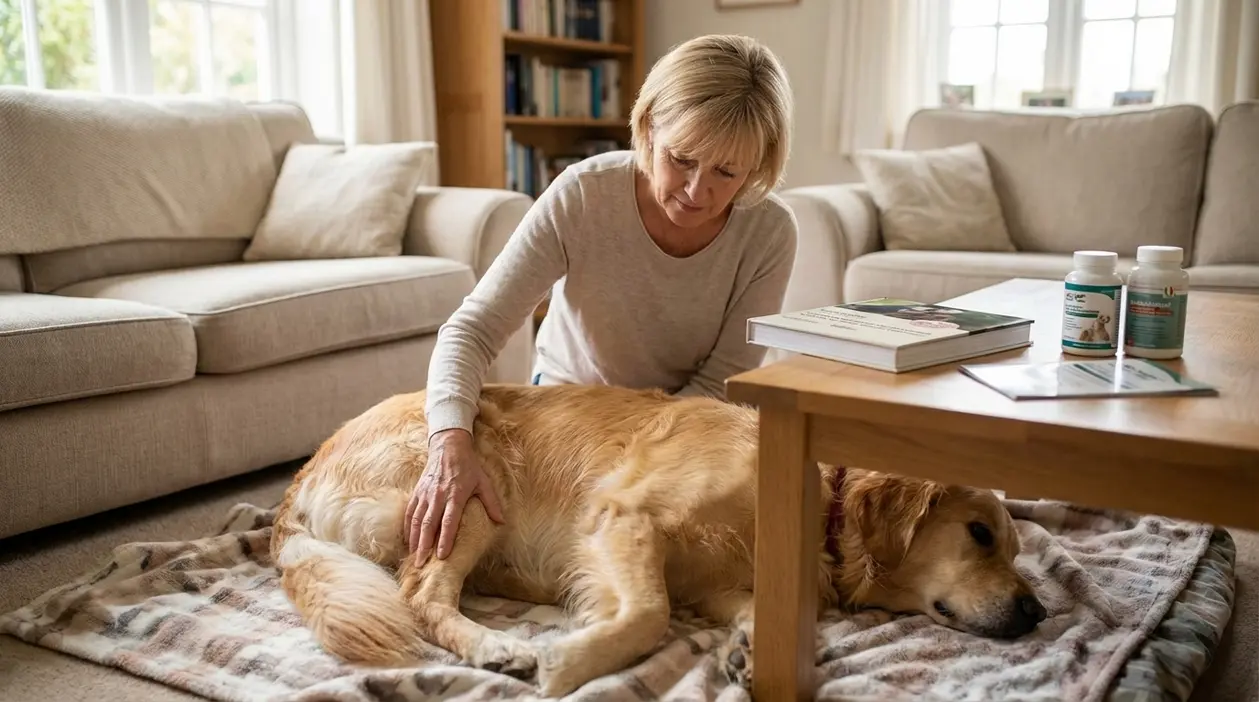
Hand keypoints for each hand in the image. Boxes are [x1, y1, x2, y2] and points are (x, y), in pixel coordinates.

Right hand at [406, 428, 505, 564]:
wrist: (448, 446)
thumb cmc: (468, 466)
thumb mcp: (484, 482)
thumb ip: (492, 503)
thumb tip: (502, 522)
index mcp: (455, 494)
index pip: (449, 521)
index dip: (445, 539)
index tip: (442, 555)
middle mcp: (438, 496)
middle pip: (429, 524)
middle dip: (424, 546)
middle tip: (421, 564)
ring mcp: (425, 494)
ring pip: (416, 520)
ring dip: (414, 540)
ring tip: (413, 557)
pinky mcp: (418, 492)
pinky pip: (410, 512)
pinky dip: (407, 528)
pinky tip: (408, 541)